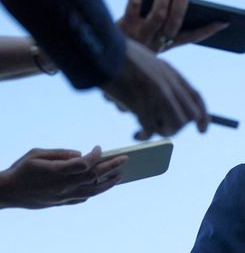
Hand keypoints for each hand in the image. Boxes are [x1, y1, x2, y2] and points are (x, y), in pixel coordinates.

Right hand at [0, 147, 127, 208]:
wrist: (6, 193)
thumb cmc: (21, 169)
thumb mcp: (37, 154)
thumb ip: (60, 153)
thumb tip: (80, 154)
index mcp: (57, 171)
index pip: (86, 163)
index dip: (96, 155)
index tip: (99, 147)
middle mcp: (63, 185)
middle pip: (94, 176)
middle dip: (112, 166)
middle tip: (126, 158)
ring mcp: (63, 196)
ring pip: (92, 191)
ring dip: (108, 183)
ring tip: (120, 175)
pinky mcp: (60, 203)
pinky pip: (82, 198)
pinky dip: (93, 192)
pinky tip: (100, 186)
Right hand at [100, 39, 208, 138]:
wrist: (103, 51)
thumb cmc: (119, 57)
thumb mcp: (148, 62)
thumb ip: (159, 78)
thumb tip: (162, 97)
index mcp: (171, 73)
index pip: (196, 97)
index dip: (203, 115)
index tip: (203, 130)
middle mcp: (169, 84)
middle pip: (190, 115)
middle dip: (178, 125)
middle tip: (160, 127)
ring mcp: (158, 94)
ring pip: (176, 124)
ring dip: (162, 131)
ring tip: (146, 129)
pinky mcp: (143, 104)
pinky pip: (152, 130)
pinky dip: (145, 136)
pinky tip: (136, 134)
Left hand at [116, 0, 227, 52]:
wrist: (99, 59)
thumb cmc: (126, 46)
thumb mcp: (145, 41)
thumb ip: (158, 25)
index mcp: (165, 47)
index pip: (192, 38)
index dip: (208, 30)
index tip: (223, 21)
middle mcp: (155, 42)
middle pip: (175, 21)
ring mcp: (140, 35)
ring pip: (158, 13)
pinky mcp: (123, 27)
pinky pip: (133, 6)